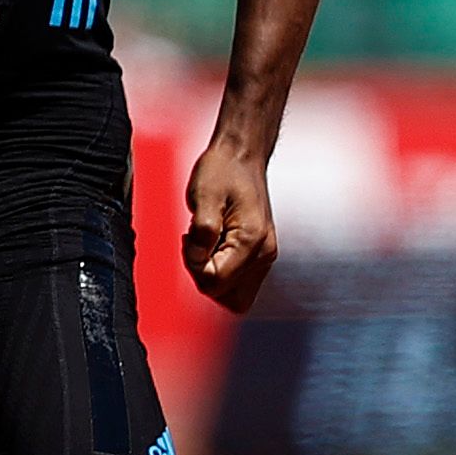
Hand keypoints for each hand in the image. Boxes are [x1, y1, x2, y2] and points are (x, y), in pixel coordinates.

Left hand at [184, 137, 280, 312]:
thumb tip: (199, 261)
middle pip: (228, 297)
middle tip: (195, 246)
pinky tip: (212, 244)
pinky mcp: (259, 254)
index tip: (190, 239)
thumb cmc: (222, 172)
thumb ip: (202, 233)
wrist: (241, 157)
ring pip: (234, 293)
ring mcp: (265, 256)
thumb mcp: (204, 197)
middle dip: (204, 277)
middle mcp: (264, 254)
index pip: (216, 282)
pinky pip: (238, 280)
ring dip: (212, 275)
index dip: (194, 266)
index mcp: (252, 241)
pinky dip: (220, 269)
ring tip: (204, 243)